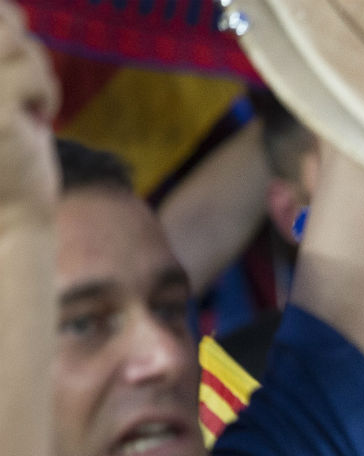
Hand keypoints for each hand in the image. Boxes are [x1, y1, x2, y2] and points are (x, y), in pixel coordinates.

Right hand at [0, 2, 57, 217]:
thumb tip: (11, 11)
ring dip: (35, 71)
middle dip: (18, 40)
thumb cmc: (1, 151)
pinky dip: (46, 92)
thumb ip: (0, 51)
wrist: (6, 215)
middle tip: (26, 81)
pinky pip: (31, 72)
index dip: (2, 18)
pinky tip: (41, 118)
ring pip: (13, 42)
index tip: (13, 45)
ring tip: (32, 104)